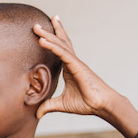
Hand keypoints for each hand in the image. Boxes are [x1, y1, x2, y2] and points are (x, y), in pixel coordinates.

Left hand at [33, 16, 137, 137]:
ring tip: (36, 26)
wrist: (101, 105)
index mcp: (69, 68)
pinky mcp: (77, 66)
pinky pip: (62, 53)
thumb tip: (37, 114)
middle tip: (36, 24)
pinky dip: (52, 46)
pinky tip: (42, 40)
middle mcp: (72, 62)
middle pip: (59, 42)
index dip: (52, 40)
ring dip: (47, 35)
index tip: (42, 32)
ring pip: (59, 44)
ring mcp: (75, 62)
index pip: (59, 50)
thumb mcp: (61, 105)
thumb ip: (48, 106)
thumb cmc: (86, 103)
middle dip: (48, 32)